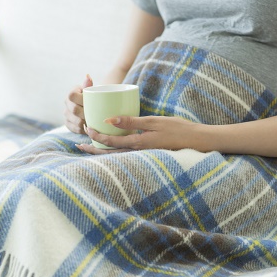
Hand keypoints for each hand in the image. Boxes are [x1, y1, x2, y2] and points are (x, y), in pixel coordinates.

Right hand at [64, 74, 92, 133]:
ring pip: (76, 121)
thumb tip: (88, 76)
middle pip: (74, 110)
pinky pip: (75, 129)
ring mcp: (66, 114)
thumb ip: (89, 85)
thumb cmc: (93, 97)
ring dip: (86, 123)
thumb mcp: (91, 90)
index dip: (81, 100)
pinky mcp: (68, 124)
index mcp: (71, 93)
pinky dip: (83, 130)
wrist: (93, 105)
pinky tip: (90, 128)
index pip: (72, 96)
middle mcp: (67, 103)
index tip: (91, 103)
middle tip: (96, 115)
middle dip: (86, 113)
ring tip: (94, 122)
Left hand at [76, 116, 205, 153]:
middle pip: (110, 154)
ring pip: (117, 156)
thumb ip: (131, 121)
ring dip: (102, 152)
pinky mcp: (148, 154)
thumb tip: (108, 120)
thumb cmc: (178, 129)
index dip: (97, 136)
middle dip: (94, 150)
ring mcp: (144, 155)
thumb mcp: (154, 122)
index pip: (111, 142)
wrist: (197, 141)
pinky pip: (127, 155)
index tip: (88, 127)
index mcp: (138, 144)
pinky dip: (115, 152)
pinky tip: (111, 147)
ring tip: (89, 148)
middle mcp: (139, 153)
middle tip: (79, 146)